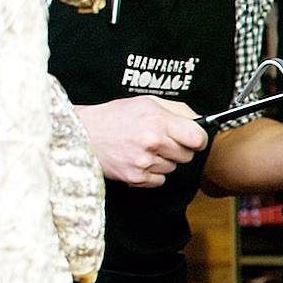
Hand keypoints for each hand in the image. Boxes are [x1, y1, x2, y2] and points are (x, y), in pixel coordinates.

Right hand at [77, 97, 206, 186]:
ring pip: (173, 168)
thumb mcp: (147, 102)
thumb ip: (178, 110)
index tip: (192, 138)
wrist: (82, 134)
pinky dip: (153, 174)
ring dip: (164, 160)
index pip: (198, 139)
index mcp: (158, 120)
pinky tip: (139, 160)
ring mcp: (144, 162)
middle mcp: (153, 142)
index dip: (198, 139)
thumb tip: (200, 121)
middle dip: (179, 149)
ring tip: (144, 149)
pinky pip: (160, 180)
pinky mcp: (135, 178)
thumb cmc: (114, 116)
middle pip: (188, 155)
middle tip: (161, 141)